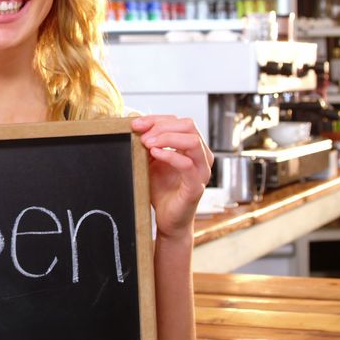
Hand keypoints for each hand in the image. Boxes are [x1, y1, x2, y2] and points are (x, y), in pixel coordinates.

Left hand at [131, 115, 212, 240]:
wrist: (166, 219)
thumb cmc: (162, 190)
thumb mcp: (152, 161)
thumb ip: (150, 144)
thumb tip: (138, 126)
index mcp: (193, 147)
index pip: (180, 122)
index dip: (157, 119)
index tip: (136, 124)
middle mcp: (202, 156)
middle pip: (189, 126)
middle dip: (162, 126)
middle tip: (142, 134)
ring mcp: (201, 171)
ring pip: (192, 141)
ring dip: (167, 138)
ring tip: (148, 143)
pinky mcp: (195, 186)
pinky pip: (187, 165)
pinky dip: (170, 155)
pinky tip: (155, 154)